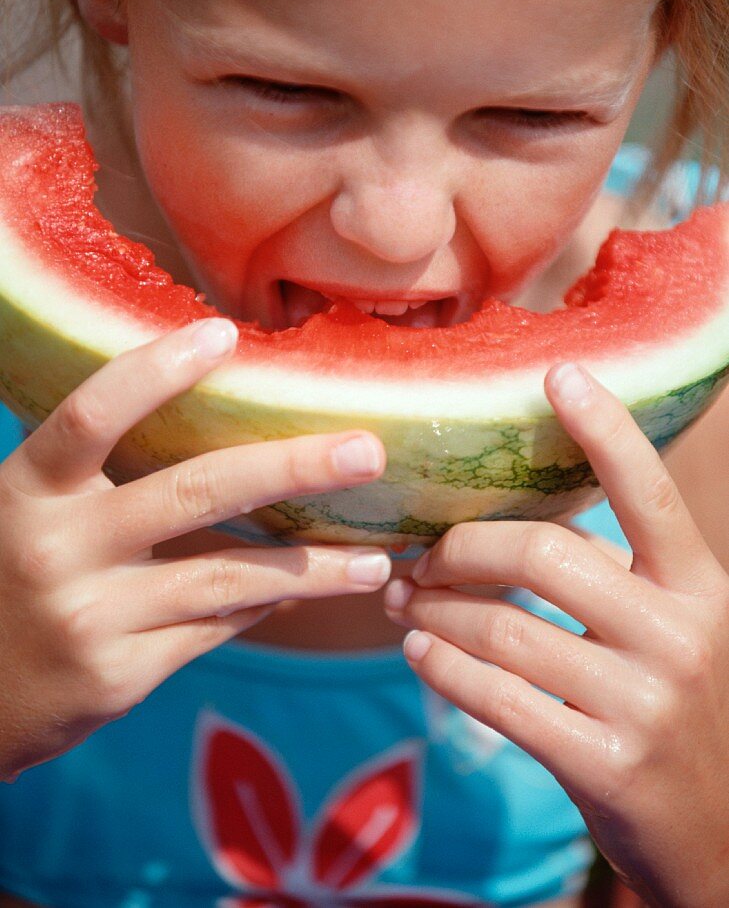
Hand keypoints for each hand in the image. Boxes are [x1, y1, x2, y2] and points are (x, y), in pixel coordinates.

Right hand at [0, 318, 388, 779]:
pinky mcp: (120, 674)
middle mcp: (56, 549)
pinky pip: (214, 627)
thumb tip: (220, 414)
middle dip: (290, 468)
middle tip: (365, 450)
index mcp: (27, 490)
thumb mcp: (35, 509)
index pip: (91, 417)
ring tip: (377, 560)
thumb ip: (97, 468)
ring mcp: (91, 617)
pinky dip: (268, 604)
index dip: (156, 372)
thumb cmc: (15, 574)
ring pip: (226, 579)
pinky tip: (314, 591)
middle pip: (193, 493)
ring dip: (311, 566)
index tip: (225, 334)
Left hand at [384, 363, 728, 907]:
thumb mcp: (671, 628)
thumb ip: (613, 574)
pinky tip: (420, 652)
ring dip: (435, 610)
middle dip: (461, 548)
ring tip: (402, 601)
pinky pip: (499, 698)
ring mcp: (645, 702)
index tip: (558, 374)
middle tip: (419, 555)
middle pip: (543, 553)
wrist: (716, 835)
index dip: (605, 430)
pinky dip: (444, 668)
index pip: (649, 492)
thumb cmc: (674, 708)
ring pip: (505, 628)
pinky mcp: (607, 764)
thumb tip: (504, 526)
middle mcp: (679, 634)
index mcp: (698, 586)